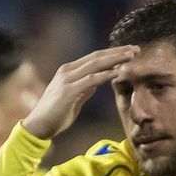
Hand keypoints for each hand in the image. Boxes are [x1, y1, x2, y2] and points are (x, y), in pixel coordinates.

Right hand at [22, 46, 138, 139]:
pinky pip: (91, 80)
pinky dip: (106, 75)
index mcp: (69, 71)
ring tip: (131, 56)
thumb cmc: (56, 115)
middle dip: (118, 51)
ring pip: (95, 64)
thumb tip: (96, 83)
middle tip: (136, 49)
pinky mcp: (68, 90)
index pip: (94, 58)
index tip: (129, 52)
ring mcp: (67, 79)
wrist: (39, 126)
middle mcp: (68, 70)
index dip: (112, 54)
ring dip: (115, 59)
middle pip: (97, 56)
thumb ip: (84, 89)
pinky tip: (119, 72)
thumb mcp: (74, 99)